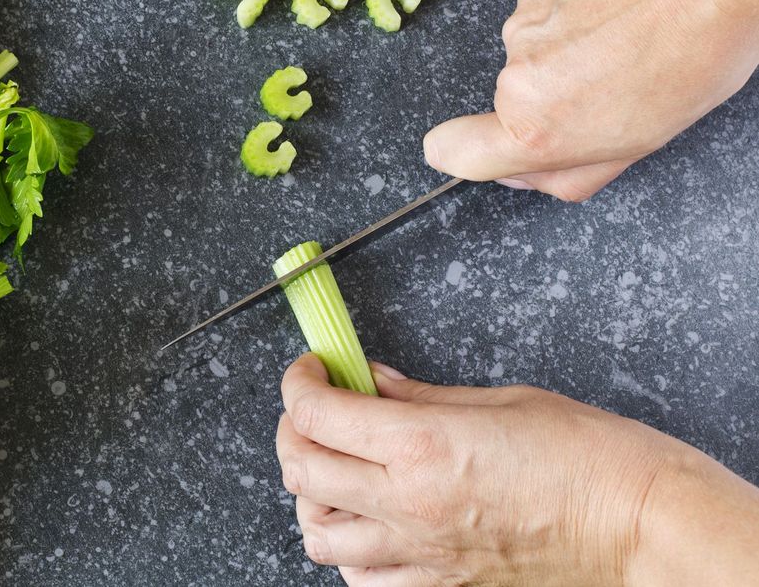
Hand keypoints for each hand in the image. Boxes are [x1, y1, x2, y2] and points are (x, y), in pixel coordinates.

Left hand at [275, 354, 758, 585]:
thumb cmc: (591, 461)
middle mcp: (408, 504)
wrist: (640, 530)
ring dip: (310, 494)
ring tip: (335, 468)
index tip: (310, 369)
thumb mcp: (500, 401)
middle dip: (293, 429)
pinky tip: (366, 523)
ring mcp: (419, 554)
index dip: (299, 382)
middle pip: (301, 470)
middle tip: (314, 407)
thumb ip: (419, 395)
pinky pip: (359, 580)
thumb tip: (369, 381)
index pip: (316, 413)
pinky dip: (346, 550)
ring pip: (316, 534)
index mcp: (422, 445)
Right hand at [423, 0, 758, 201]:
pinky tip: (612, 6)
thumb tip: (527, 172)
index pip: (453, 152)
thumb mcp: (639, 145)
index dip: (458, 152)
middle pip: (508, 102)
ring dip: (565, 51)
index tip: (468, 146)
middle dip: (549, 98)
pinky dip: (568, 12)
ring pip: (529, 54)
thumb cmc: (694, 56)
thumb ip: (568, 174)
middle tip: (609, 83)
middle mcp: (517, 78)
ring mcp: (522, 25)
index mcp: (538, 129)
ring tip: (623, 38)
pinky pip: (540, 10)